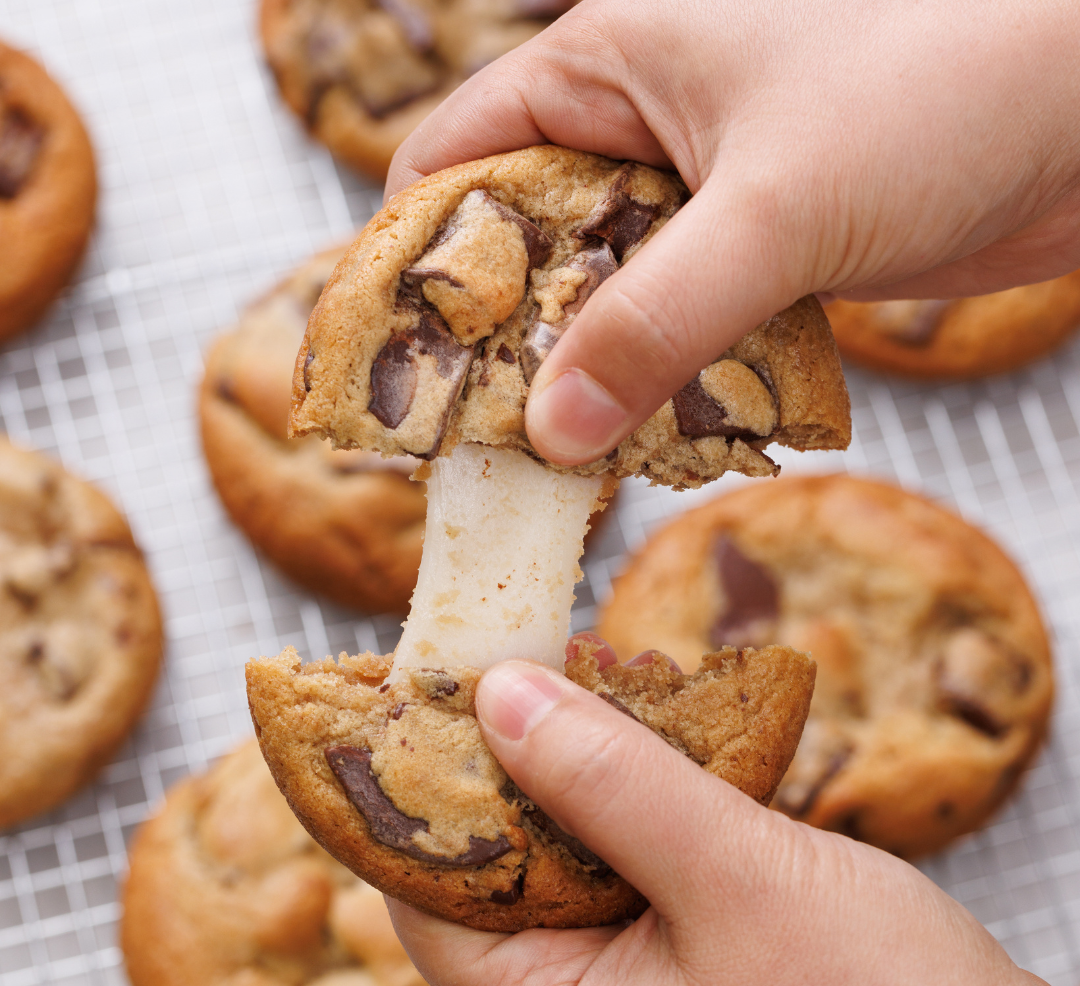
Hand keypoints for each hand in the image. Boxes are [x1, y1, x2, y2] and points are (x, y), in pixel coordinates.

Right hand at [385, 0, 1079, 465]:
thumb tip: (554, 430)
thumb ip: (653, 323)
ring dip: (587, 372)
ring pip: (602, 296)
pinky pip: (677, 325)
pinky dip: (660, 379)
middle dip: (503, 337)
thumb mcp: (772, 209)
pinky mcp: (756, 252)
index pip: (457, 160)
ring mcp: (698, 195)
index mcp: (609, 64)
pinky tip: (651, 435)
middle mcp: (639, 127)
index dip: (415, 259)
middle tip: (479, 437)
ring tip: (558, 456)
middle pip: (524, 244)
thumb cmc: (944, 88)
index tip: (394, 361)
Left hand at [387, 635, 1079, 985]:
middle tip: (520, 663)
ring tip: (591, 678)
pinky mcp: (685, 959)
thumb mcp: (735, 879)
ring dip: (574, 768)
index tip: (423, 689)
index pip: (423, 896)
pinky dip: (630, 794)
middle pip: (490, 866)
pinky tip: (656, 733)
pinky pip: (624, 861)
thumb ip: (611, 785)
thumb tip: (498, 695)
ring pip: (563, 854)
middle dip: (503, 762)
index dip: (411, 789)